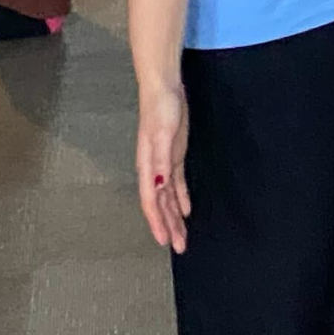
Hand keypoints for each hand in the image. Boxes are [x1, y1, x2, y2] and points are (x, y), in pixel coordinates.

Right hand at [136, 78, 190, 252]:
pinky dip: (181, 199)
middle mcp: (154, 170)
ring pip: (168, 197)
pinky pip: (176, 184)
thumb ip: (159, 162)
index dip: (157, 222)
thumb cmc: (160, 108)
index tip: (164, 242)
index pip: (151, 202)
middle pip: (160, 204)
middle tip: (179, 247)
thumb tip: (157, 189)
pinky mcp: (174, 155)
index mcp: (148, 167)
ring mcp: (164, 163)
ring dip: (174, 217)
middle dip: (168, 226)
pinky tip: (186, 210)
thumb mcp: (161, 134)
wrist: (164, 88)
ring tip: (182, 236)